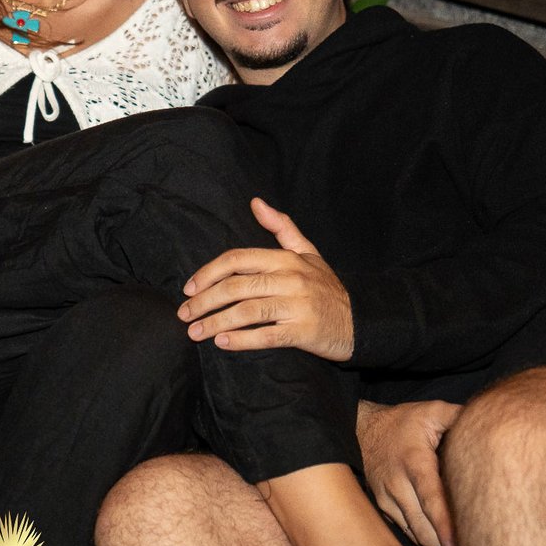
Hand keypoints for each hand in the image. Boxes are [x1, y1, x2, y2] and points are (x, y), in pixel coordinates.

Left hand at [178, 198, 353, 360]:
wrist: (361, 321)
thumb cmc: (326, 287)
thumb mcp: (308, 252)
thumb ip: (281, 227)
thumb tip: (255, 202)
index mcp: (286, 258)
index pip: (237, 259)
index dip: (208, 272)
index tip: (188, 288)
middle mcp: (291, 278)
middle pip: (236, 286)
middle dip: (204, 301)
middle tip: (183, 315)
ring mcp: (298, 305)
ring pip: (247, 311)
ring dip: (215, 323)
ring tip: (194, 332)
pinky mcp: (304, 332)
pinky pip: (266, 336)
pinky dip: (241, 340)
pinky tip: (222, 343)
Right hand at [357, 398, 460, 545]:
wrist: (362, 428)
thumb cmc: (403, 421)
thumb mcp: (431, 411)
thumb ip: (459, 417)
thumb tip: (491, 423)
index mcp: (414, 462)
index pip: (430, 500)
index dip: (444, 526)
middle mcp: (397, 484)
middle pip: (422, 526)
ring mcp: (387, 498)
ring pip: (414, 534)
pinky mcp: (383, 507)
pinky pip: (406, 532)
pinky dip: (425, 542)